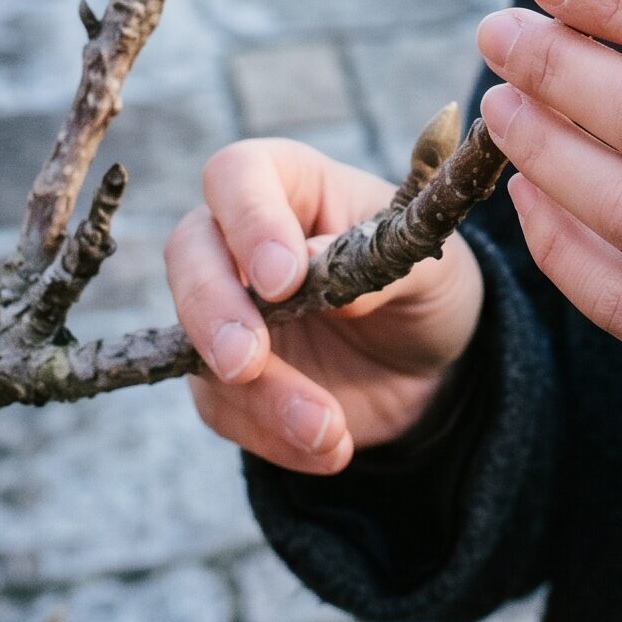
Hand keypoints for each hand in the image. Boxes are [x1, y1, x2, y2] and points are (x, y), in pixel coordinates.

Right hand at [167, 138, 485, 475]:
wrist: (431, 366)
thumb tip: (309, 263)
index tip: (282, 280)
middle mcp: (242, 240)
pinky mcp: (227, 379)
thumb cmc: (427, 284)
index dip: (249, 221)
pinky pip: (224, 408)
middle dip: (212, 310)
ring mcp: (228, 310)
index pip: (239, 176)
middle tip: (246, 362)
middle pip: (189, 252)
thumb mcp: (429, 264)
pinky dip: (272, 435)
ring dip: (257, 395)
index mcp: (292, 184)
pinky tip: (329, 446)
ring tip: (327, 429)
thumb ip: (375, 257)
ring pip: (196, 343)